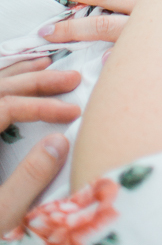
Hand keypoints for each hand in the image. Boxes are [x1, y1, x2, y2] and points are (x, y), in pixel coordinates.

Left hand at [0, 59, 80, 236]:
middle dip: (34, 81)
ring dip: (16, 75)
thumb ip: (27, 180)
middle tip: (70, 77)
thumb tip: (59, 141)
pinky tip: (15, 80)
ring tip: (46, 64)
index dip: (40, 105)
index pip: (3, 106)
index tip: (72, 111)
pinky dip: (2, 87)